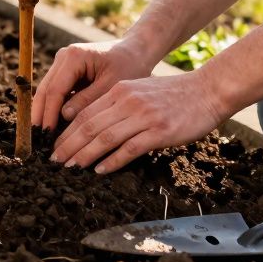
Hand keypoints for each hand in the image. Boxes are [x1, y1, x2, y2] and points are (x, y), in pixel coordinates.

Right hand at [31, 39, 156, 132]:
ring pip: (47, 91)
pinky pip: (55, 91)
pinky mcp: (66, 70)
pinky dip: (53, 108)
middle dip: (40, 116)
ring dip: (44, 113)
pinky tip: (53, 127)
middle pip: (45, 90)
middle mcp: (63, 57)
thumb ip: (87, 100)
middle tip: (37, 141)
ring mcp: (62, 63)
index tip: (46, 136)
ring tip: (42, 137)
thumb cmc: (129, 66)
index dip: (49, 115)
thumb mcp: (111, 86)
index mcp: (74, 57)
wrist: (135, 51)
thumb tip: (64, 117)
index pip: (55, 90)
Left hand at [49, 69, 228, 173]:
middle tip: (55, 162)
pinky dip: (112, 160)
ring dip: (84, 155)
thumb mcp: (141, 91)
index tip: (55, 147)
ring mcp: (143, 116)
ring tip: (70, 168)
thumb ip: (119, 105)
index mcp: (120, 91)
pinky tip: (100, 170)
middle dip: (68, 146)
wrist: (208, 91)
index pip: (85, 113)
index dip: (67, 132)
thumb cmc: (175, 94)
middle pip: (89, 126)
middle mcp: (128, 101)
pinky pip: (129, 148)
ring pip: (104, 137)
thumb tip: (97, 127)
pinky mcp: (159, 131)